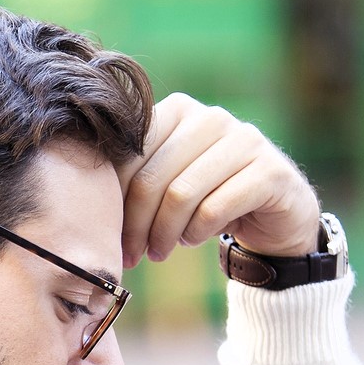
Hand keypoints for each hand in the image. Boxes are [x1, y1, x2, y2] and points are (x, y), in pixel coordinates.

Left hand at [115, 93, 320, 269]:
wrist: (276, 214)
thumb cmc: (209, 197)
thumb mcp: (168, 183)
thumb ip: (136, 179)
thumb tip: (87, 201)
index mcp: (179, 110)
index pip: (130, 154)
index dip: (115, 198)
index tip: (111, 232)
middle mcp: (212, 117)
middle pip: (152, 178)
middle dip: (136, 224)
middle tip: (132, 254)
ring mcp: (246, 140)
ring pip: (181, 194)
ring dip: (163, 233)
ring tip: (159, 251)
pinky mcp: (270, 171)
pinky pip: (214, 209)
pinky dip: (196, 233)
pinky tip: (192, 240)